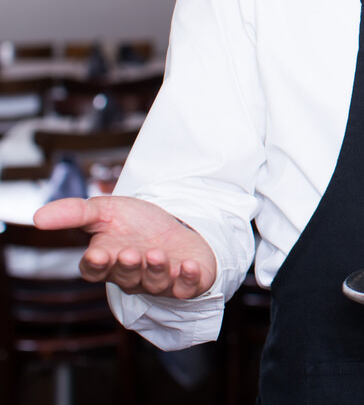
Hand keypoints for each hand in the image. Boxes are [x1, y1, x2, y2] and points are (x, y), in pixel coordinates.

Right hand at [33, 196, 215, 299]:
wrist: (174, 221)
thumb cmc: (135, 222)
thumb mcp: (104, 210)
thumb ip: (74, 213)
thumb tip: (38, 217)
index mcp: (108, 262)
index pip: (95, 271)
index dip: (96, 265)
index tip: (97, 254)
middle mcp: (132, 276)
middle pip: (126, 278)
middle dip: (128, 267)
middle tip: (131, 252)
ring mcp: (160, 281)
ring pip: (155, 284)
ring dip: (156, 271)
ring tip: (157, 254)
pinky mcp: (188, 281)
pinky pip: (188, 287)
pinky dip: (189, 279)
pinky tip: (189, 266)